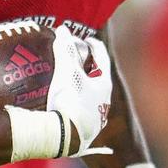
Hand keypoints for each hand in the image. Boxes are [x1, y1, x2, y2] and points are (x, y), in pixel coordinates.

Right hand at [48, 26, 111, 156]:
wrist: (67, 137)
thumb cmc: (71, 101)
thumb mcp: (67, 72)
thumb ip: (65, 50)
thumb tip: (63, 29)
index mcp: (104, 84)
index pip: (102, 57)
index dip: (93, 45)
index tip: (85, 39)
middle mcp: (103, 100)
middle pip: (97, 76)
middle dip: (86, 65)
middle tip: (73, 57)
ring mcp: (95, 116)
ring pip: (90, 94)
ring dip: (80, 85)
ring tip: (65, 79)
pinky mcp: (84, 129)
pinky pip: (80, 109)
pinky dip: (73, 101)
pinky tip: (63, 103)